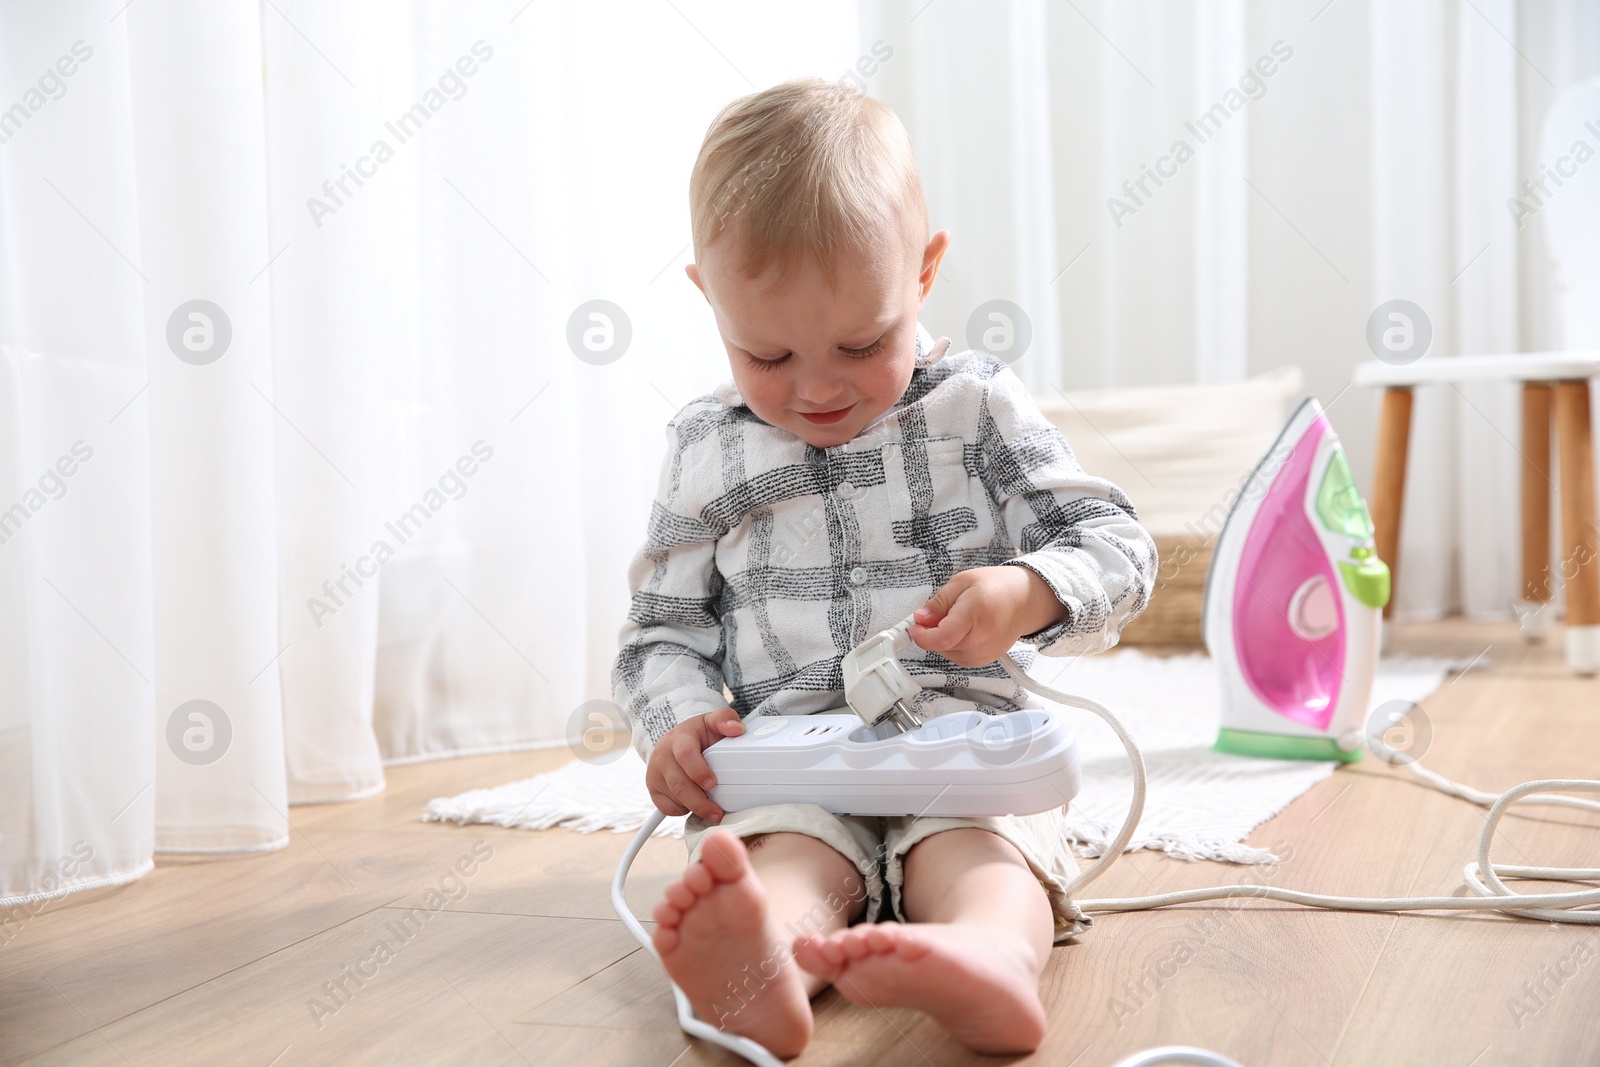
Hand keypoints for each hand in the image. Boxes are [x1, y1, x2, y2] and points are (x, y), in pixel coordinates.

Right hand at [645, 706, 744, 821]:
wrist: (677, 741)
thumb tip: (736, 729)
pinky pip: (667, 807)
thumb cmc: (698, 735)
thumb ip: (725, 719)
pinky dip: (683, 810)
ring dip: (695, 807)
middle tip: (718, 812)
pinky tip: (695, 804)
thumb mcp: (711, 721)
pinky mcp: (653, 788)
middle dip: (700, 802)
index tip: (713, 783)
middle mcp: (663, 756)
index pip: (685, 755)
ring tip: (712, 810)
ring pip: (674, 798)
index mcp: (679, 738)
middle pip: (679, 784)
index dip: (699, 771)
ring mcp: (656, 773)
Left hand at [907, 566, 1066, 667]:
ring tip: (960, 619)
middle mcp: (982, 638)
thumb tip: (920, 619)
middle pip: (941, 645)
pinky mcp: (984, 660)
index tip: (914, 627)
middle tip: (945, 612)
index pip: (942, 637)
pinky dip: (954, 644)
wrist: (1024, 600)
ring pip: (946, 652)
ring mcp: (984, 653)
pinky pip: (956, 657)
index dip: (922, 635)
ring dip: (944, 638)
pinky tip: (966, 630)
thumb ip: (938, 602)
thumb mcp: (962, 582)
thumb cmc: (996, 587)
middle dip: (933, 631)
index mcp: (975, 613)